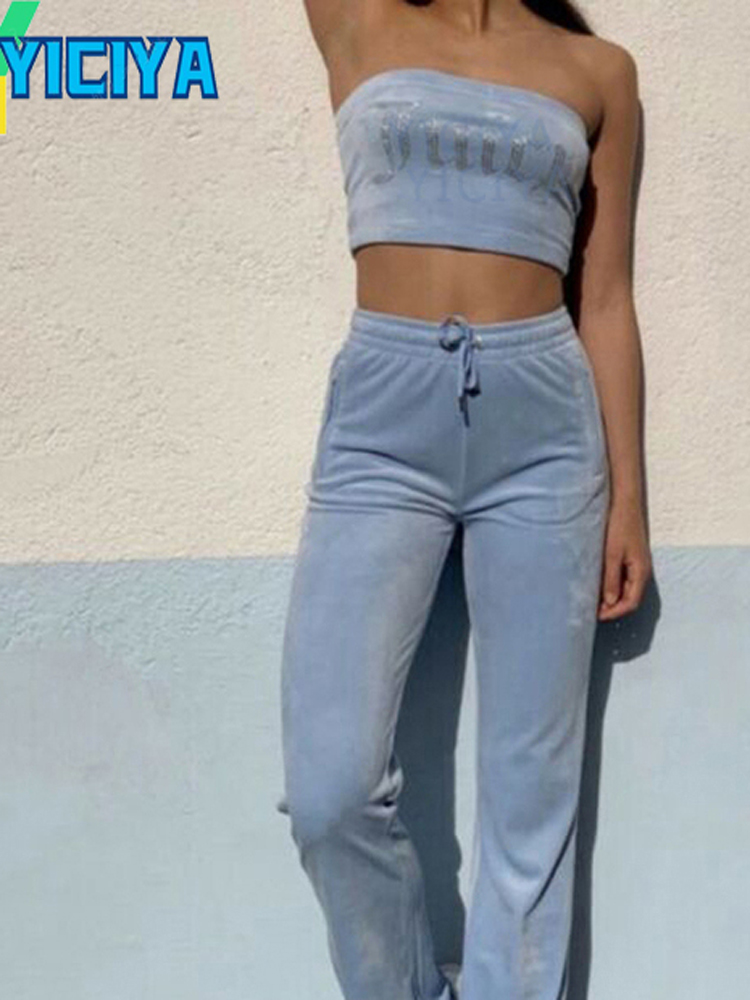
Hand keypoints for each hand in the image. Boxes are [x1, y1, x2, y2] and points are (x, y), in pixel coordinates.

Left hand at [598, 497, 652, 619]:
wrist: (624, 502)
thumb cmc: (619, 525)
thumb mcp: (612, 554)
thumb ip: (611, 578)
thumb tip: (609, 602)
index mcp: (640, 572)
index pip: (631, 602)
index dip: (614, 612)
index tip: (596, 616)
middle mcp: (641, 571)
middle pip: (629, 599)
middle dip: (612, 608)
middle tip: (590, 610)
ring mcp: (636, 565)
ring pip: (625, 590)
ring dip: (610, 598)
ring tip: (592, 600)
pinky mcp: (630, 558)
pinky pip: (622, 579)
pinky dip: (611, 586)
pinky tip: (597, 585)